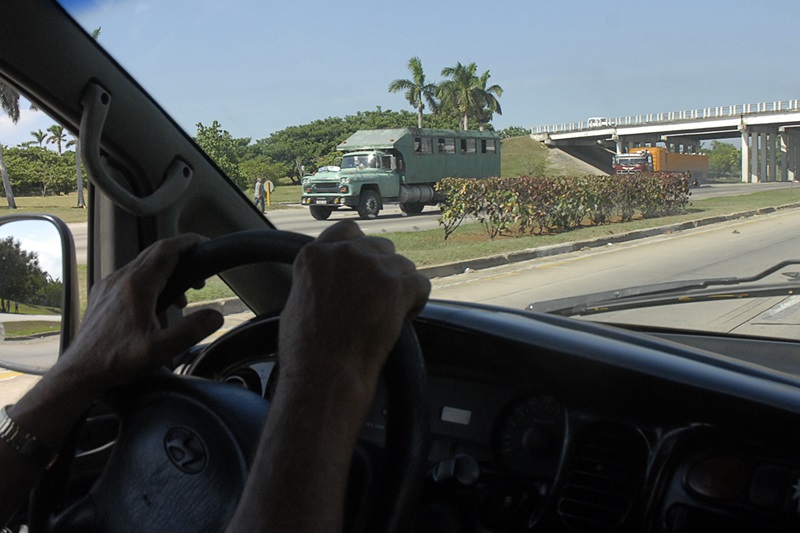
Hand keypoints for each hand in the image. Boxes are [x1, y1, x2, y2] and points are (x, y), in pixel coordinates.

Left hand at [59, 233, 222, 391]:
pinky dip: (150, 279)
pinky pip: (130, 275)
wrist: (80, 371)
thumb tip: (216, 316)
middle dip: (180, 256)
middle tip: (199, 272)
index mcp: (137, 285)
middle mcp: (121, 279)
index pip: (166, 250)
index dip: (188, 242)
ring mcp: (109, 285)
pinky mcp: (103, 295)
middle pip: (155, 252)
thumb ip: (191, 331)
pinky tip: (156, 303)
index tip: (203, 243)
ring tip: (182, 294)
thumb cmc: (117, 360)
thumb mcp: (160, 349)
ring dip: (166, 271)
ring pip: (142, 264)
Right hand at [278, 220, 429, 391]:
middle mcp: (344, 253)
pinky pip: (421, 283)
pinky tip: (403, 317)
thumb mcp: (297, 300)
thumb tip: (329, 277)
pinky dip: (417, 300)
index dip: (360, 249)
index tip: (363, 268)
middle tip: (377, 299)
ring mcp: (372, 267)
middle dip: (382, 270)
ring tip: (388, 313)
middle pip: (380, 246)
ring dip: (400, 286)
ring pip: (403, 265)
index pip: (348, 231)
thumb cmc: (306, 349)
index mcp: (315, 254)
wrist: (324, 373)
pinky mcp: (396, 285)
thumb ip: (317, 277)